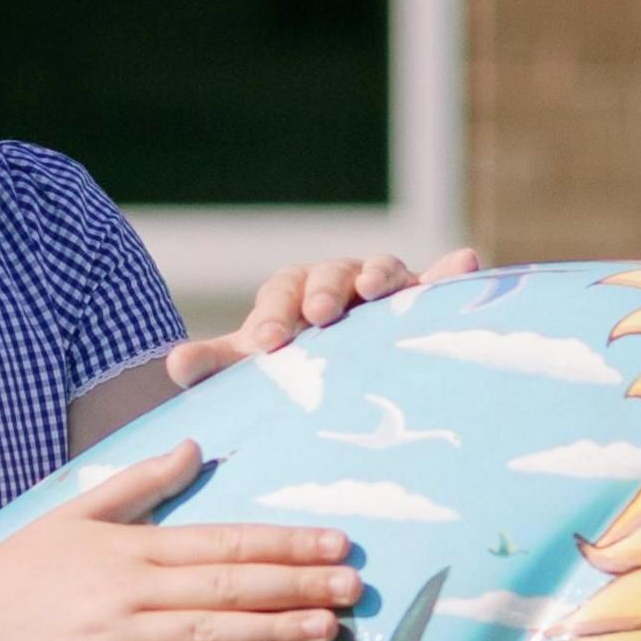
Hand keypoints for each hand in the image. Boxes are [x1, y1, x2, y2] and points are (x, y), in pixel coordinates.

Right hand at [0, 440, 361, 640]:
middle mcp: (131, 590)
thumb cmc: (14, 567)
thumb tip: (194, 448)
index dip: (284, 544)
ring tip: (325, 634)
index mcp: (132, 548)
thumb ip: (139, 484)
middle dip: (295, 585)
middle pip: (227, 585)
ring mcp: (113, 640)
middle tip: (353, 587)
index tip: (338, 543)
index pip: (223, 541)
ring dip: (268, 634)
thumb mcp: (75, 511)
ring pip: (205, 636)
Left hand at [163, 248, 483, 388]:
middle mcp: (341, 285)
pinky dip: (452, 271)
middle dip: (325, 290)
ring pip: (384, 271)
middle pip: (333, 274)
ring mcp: (385, 293)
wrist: (337, 380)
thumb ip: (216, 366)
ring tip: (374, 287)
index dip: (275, 314)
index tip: (267, 345)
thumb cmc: (291, 370)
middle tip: (318, 315)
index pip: (283, 292)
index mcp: (296, 294)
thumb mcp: (252, 371)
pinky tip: (467, 260)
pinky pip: (440, 285)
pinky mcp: (426, 305)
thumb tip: (173, 364)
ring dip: (379, 274)